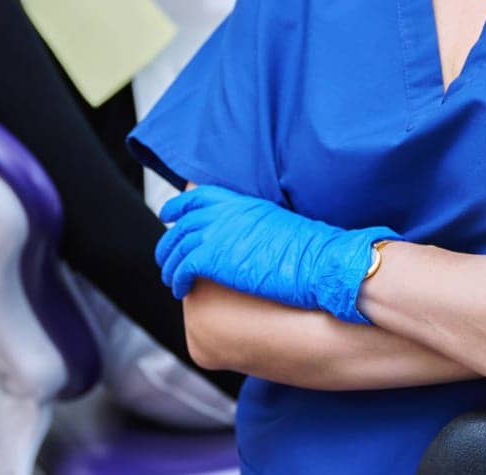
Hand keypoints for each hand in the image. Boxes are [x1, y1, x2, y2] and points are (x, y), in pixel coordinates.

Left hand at [156, 185, 397, 323]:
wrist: (320, 263)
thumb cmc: (312, 250)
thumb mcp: (279, 223)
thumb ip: (255, 224)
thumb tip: (248, 238)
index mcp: (241, 202)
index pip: (199, 196)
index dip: (180, 204)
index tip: (170, 212)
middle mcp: (224, 214)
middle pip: (183, 224)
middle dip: (170, 240)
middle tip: (165, 254)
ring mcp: (216, 234)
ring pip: (178, 247)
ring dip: (170, 263)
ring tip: (171, 278)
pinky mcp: (213, 259)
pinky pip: (183, 268)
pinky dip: (178, 279)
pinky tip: (180, 289)